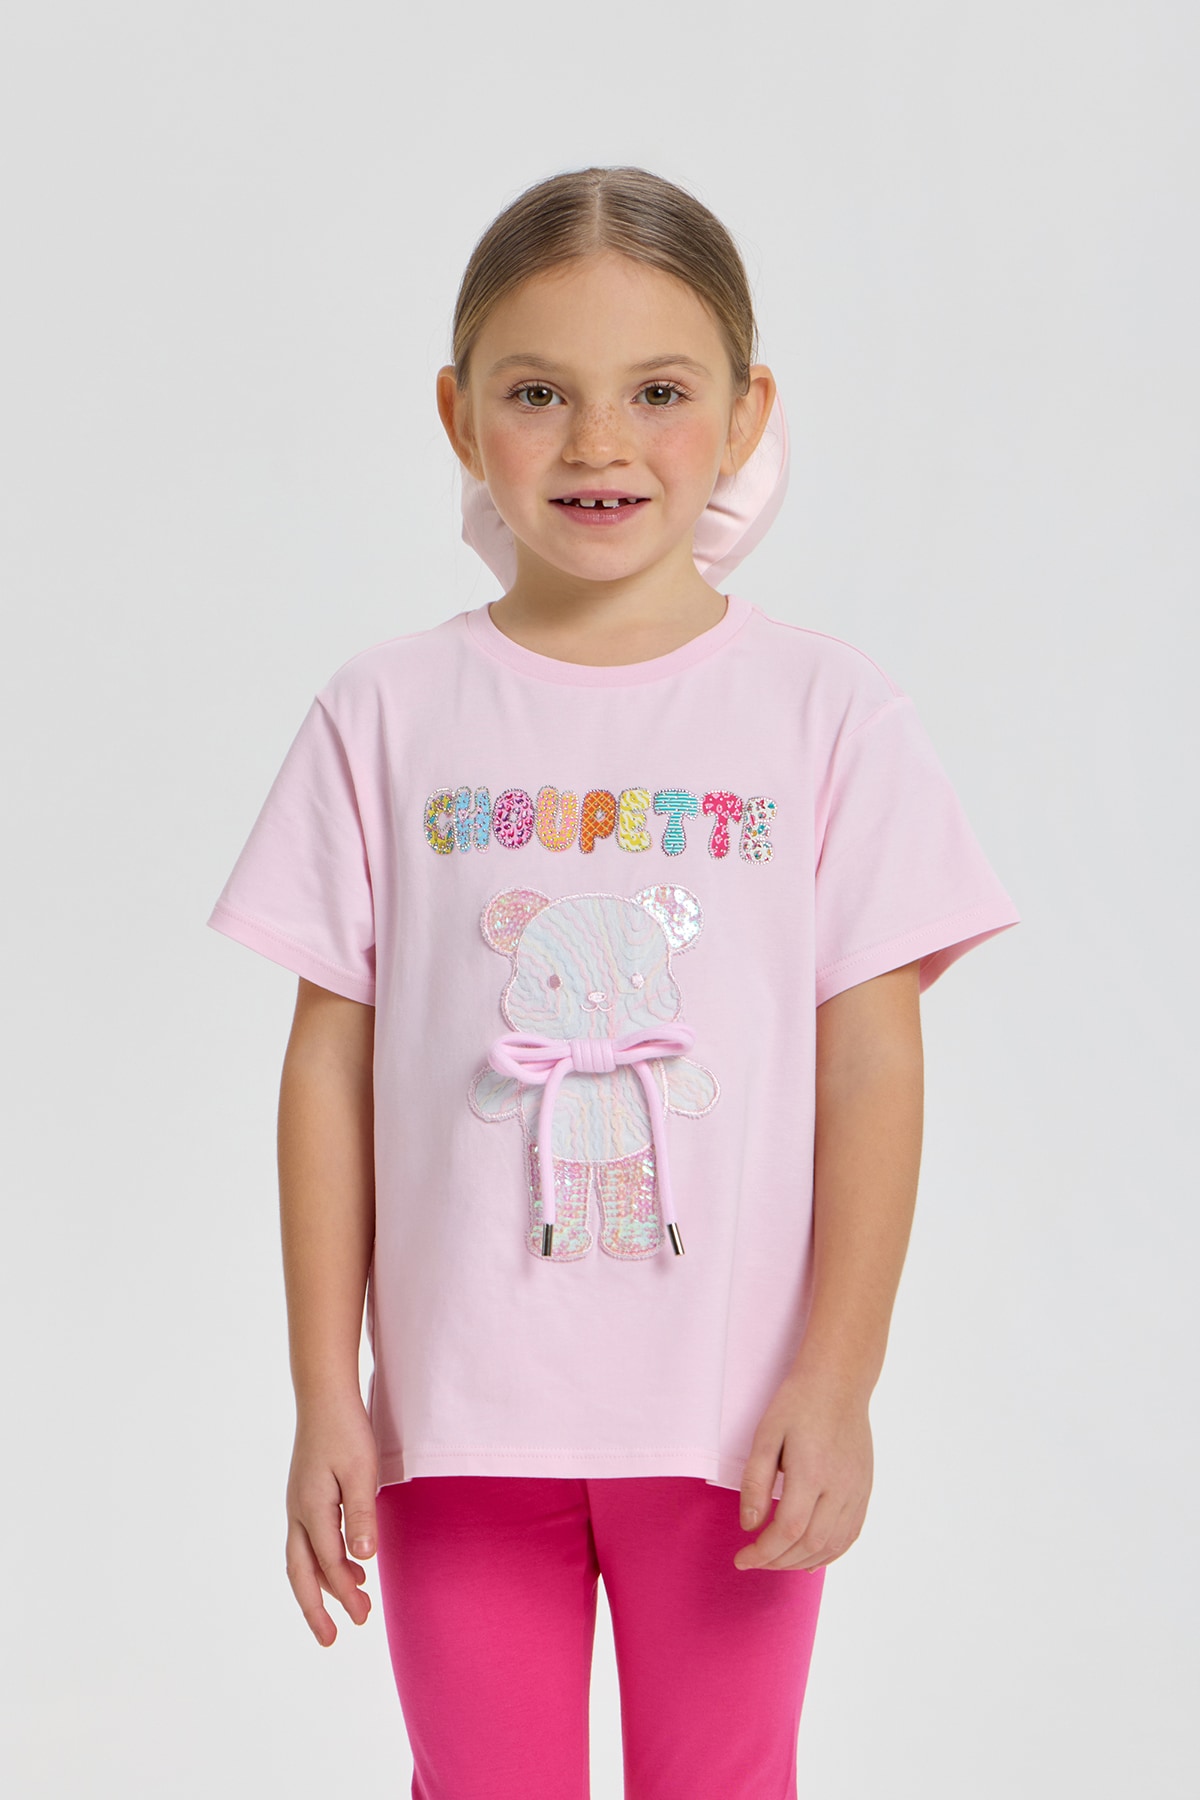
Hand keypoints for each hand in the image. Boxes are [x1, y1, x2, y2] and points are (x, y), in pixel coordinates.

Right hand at [285, 1394, 379, 1645]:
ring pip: (302, 1559)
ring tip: (354, 1604)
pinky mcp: (305, 1496)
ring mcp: (298, 1504)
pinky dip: (325, 1561)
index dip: (344, 1592)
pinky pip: (309, 1540)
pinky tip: (351, 1565)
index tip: (363, 1616)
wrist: (324, 1396)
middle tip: (331, 1640)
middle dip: (314, 1608)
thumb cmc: (346, 1430)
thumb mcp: (361, 1471)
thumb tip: (362, 1560)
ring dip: (323, 1586)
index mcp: (311, 1508)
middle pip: (300, 1572)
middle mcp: (298, 1511)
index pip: (328, 1563)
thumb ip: (361, 1515)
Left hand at [734, 1373, 872, 1570]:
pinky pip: (851, 1533)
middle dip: (778, 1561)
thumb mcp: (766, 1434)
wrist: (839, 1383)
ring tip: (777, 1560)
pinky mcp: (865, 1489)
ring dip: (802, 1561)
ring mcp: (856, 1491)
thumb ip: (755, 1481)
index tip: (741, 1558)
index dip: (762, 1552)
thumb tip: (750, 1525)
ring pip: (832, 1544)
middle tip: (755, 1559)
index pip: (787, 1530)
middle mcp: (839, 1487)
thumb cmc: (798, 1403)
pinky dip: (830, 1553)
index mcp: (811, 1472)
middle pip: (810, 1543)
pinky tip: (811, 1557)